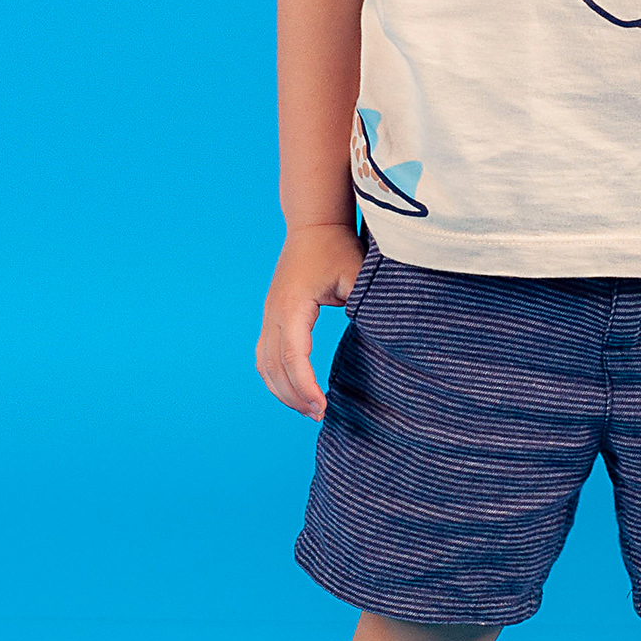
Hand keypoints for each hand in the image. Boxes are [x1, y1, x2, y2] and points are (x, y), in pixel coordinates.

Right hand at [255, 223, 364, 418]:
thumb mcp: (357, 275)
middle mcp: (274, 313)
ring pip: (264, 364)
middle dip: (295, 396)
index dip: (306, 387)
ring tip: (308, 409)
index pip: (294, 357)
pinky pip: (265, 354)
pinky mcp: (272, 316)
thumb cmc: (338, 247)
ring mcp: (269, 315)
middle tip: (320, 416)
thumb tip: (376, 342)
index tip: (323, 408)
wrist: (314, 224)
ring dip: (282, 390)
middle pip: (274, 367)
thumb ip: (364, 307)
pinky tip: (295, 389)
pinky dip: (276, 376)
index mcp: (292, 305)